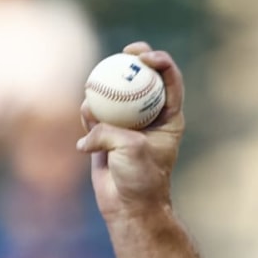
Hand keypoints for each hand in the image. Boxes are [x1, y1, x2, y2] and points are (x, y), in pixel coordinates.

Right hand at [76, 42, 185, 221]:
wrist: (128, 206)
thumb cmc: (140, 179)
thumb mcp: (132, 150)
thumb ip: (112, 130)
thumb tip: (90, 118)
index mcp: (169, 117)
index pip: (169, 81)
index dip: (161, 62)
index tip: (145, 57)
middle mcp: (149, 116)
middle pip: (142, 78)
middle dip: (133, 59)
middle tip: (124, 52)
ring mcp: (127, 122)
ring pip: (114, 93)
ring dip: (103, 90)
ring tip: (96, 99)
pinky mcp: (105, 131)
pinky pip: (94, 112)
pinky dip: (88, 113)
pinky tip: (87, 118)